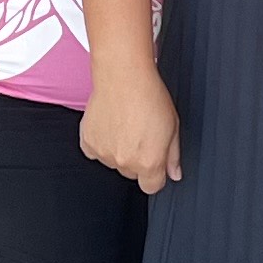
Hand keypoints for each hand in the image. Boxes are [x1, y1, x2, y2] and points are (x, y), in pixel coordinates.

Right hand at [80, 61, 181, 194]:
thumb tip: (174, 173)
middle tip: (139, 134)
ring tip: (124, 125)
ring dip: (118, 151)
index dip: (155, 174)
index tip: (155, 161)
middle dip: (137, 160)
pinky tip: (110, 125)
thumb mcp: (173, 126)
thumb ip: (173, 155)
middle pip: (132, 174)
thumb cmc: (149, 96)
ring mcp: (104, 154)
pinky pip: (95, 152)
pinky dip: (101, 143)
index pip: (152, 186)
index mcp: (149, 162)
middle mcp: (125, 162)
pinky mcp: (88, 142)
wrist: (122, 76)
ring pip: (113, 162)